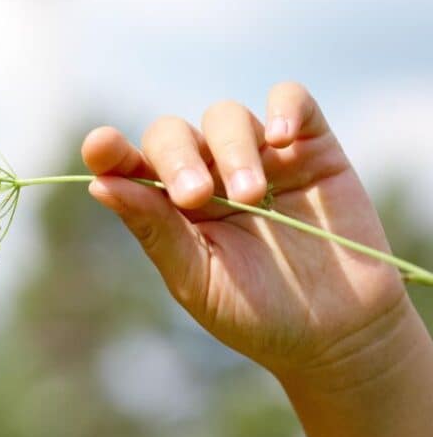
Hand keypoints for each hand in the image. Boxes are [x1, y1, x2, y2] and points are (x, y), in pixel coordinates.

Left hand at [81, 81, 415, 381]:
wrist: (338, 336)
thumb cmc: (255, 312)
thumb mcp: (197, 278)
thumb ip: (154, 229)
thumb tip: (99, 183)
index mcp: (168, 203)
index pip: (129, 162)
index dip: (111, 150)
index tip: (100, 146)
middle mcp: (207, 171)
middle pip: (173, 134)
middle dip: (177, 159)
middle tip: (195, 198)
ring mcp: (259, 156)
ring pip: (226, 116)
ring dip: (231, 150)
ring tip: (251, 198)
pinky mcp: (311, 148)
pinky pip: (292, 100)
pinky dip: (284, 108)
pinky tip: (281, 138)